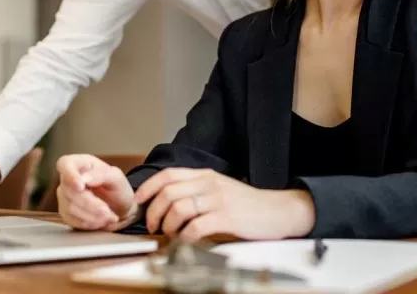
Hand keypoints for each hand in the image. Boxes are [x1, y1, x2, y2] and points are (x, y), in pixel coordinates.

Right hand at [55, 154, 136, 231]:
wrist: (120, 209)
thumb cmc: (117, 189)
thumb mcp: (116, 178)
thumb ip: (101, 174)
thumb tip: (84, 179)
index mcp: (80, 164)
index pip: (65, 164)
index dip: (70, 175)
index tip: (81, 186)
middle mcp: (69, 179)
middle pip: (69, 191)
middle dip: (90, 203)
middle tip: (107, 210)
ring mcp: (65, 197)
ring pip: (70, 208)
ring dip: (92, 215)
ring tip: (109, 216)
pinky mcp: (66, 213)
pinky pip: (73, 220)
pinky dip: (89, 223)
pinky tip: (101, 221)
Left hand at [134, 168, 314, 241]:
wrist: (279, 211)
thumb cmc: (247, 205)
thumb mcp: (219, 190)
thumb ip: (196, 192)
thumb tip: (165, 204)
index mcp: (205, 175)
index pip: (168, 175)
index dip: (148, 188)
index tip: (138, 202)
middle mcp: (210, 184)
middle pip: (168, 193)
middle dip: (154, 212)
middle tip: (154, 227)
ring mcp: (219, 199)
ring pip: (178, 209)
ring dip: (169, 226)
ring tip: (172, 235)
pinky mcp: (227, 217)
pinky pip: (196, 226)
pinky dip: (185, 237)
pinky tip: (187, 241)